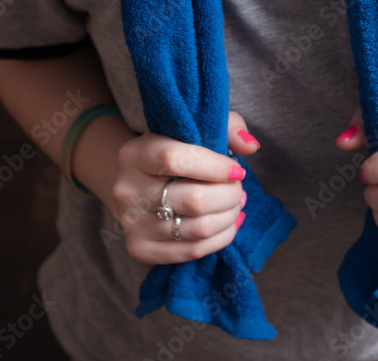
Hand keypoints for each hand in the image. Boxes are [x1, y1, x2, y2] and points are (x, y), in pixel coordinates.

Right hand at [112, 111, 259, 263]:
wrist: (138, 184)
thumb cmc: (174, 151)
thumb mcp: (195, 128)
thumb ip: (227, 127)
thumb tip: (250, 146)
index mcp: (136, 153)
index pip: (174, 159)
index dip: (214, 166)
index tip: (237, 170)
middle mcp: (128, 189)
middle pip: (194, 200)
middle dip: (229, 195)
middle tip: (238, 189)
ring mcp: (132, 223)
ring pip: (198, 228)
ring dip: (228, 217)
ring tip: (235, 204)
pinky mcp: (140, 249)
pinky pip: (192, 251)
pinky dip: (221, 238)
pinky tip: (229, 223)